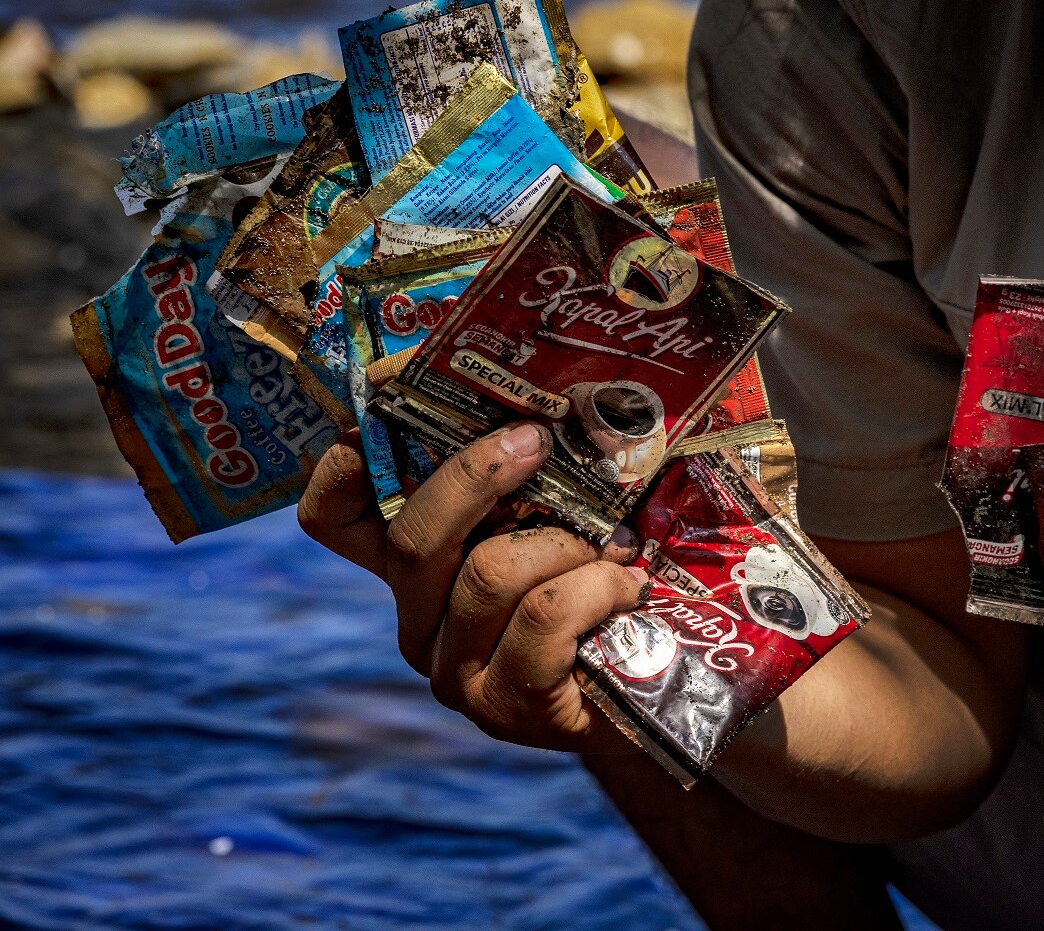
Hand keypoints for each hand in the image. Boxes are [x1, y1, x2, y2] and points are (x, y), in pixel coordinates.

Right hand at [297, 423, 647, 751]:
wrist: (652, 690)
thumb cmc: (603, 589)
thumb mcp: (557, 521)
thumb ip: (531, 477)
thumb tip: (539, 398)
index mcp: (417, 571)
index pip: (333, 518)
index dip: (346, 463)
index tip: (398, 411)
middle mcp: (419, 622)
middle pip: (414, 536)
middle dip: (479, 475)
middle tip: (539, 443)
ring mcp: (454, 670)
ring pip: (489, 573)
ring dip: (568, 544)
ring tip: (617, 547)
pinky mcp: (504, 703)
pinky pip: (543, 616)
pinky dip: (597, 587)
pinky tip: (627, 587)